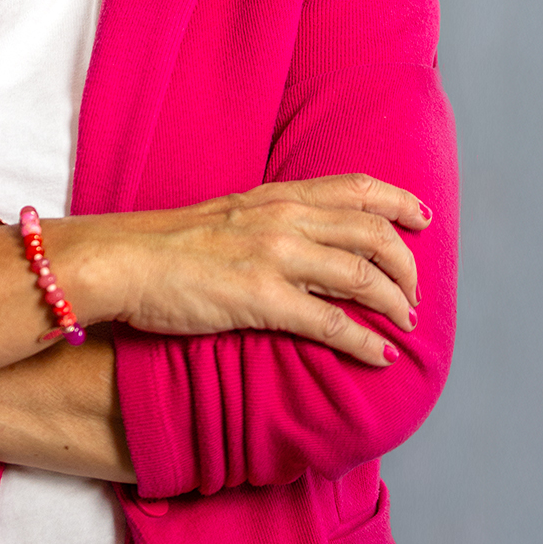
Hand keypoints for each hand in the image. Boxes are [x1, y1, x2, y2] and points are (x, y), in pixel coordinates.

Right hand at [64, 174, 426, 368]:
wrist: (122, 260)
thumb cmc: (165, 245)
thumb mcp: (227, 217)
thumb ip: (266, 222)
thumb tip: (297, 242)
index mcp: (275, 196)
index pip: (355, 187)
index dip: (397, 201)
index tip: (421, 218)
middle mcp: (283, 219)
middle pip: (372, 232)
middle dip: (406, 265)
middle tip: (413, 292)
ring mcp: (274, 257)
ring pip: (362, 274)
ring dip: (394, 303)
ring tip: (404, 324)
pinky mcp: (262, 298)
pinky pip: (332, 321)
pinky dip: (365, 341)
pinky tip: (379, 356)